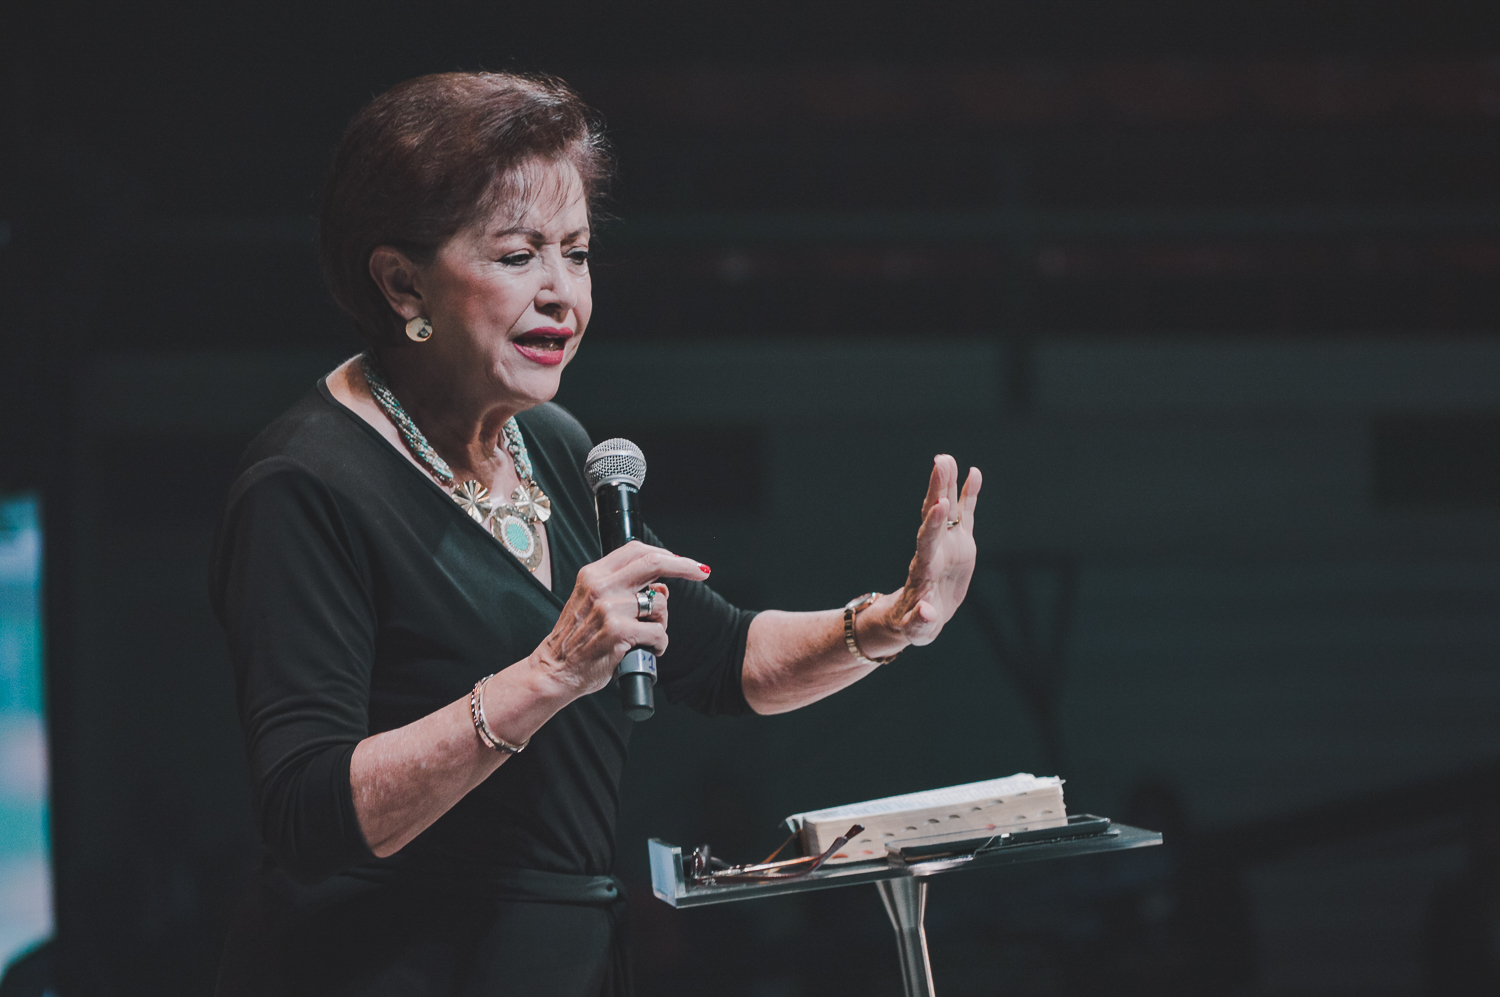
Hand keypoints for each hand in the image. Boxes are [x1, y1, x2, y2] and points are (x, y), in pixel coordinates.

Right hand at [530, 541, 706, 696]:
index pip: (635, 550)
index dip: (665, 553)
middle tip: (701, 571)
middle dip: (684, 565)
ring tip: (646, 636)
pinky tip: (647, 650)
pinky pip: (659, 632)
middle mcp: (601, 586)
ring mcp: (610, 608)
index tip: (683, 561)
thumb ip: (624, 590)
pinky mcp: (619, 631)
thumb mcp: (593, 604)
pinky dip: (659, 644)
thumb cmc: (577, 639)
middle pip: (653, 563)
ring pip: (660, 604)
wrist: (555, 670)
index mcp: (593, 575)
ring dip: (662, 622)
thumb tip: (661, 588)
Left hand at [879, 455, 981, 647]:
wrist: (919, 616)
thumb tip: (926, 614)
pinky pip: (964, 514)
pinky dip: (969, 494)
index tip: (938, 505)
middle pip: (933, 516)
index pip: (927, 542)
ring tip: (948, 458)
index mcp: (924, 569)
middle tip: (941, 462)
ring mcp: (946, 543)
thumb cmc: (915, 625)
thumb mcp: (917, 629)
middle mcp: (933, 550)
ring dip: (947, 484)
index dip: (933, 524)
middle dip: (937, 490)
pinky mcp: (959, 543)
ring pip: (947, 509)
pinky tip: (974, 472)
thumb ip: (921, 621)